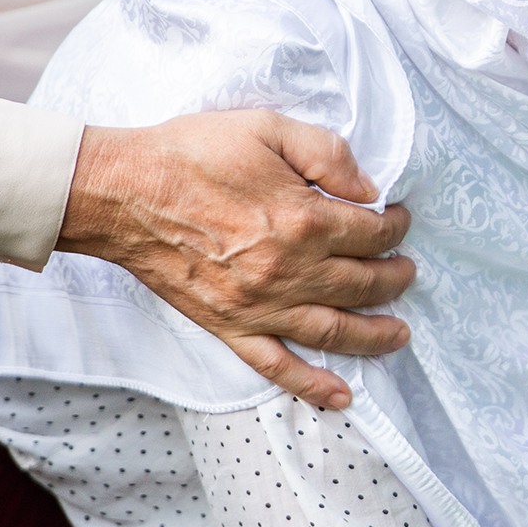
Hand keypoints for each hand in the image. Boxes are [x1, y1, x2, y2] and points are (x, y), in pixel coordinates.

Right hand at [56, 110, 414, 409]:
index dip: (396, 226)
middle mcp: (291, 271)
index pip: (374, 233)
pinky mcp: (231, 326)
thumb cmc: (193, 153)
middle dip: (395, 278)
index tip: (398, 221)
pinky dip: (313, 385)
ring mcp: (261, 306)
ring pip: (336, 331)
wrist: (121, 192)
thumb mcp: (269, 128)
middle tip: (406, 271)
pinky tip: (343, 397)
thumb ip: (328, 154)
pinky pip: (278, 366)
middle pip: (365, 284)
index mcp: (306, 220)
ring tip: (399, 333)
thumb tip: (369, 190)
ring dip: (376, 335)